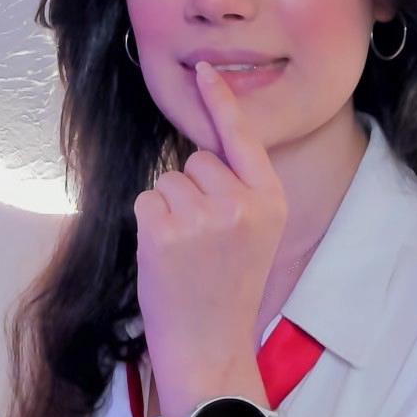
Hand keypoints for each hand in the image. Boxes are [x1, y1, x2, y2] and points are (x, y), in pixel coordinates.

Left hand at [133, 61, 286, 391]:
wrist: (209, 347)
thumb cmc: (226, 291)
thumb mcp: (255, 235)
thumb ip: (239, 192)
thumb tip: (204, 151)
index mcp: (269, 201)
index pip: (242, 138)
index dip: (221, 102)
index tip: (205, 69)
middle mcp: (240, 203)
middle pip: (197, 160)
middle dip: (192, 190)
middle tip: (203, 242)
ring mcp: (201, 216)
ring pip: (169, 181)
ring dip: (169, 210)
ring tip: (186, 253)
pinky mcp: (163, 230)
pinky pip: (147, 200)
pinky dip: (149, 225)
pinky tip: (165, 257)